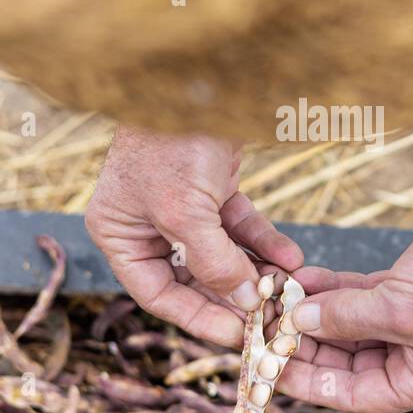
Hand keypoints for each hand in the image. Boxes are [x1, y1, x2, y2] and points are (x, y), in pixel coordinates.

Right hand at [85, 126, 302, 346]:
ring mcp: (179, 204)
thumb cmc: (172, 140)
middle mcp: (145, 221)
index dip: (197, 319)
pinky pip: (239, 226)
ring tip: (287, 288)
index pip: (158, 294)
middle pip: (191, 278)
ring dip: (254, 271)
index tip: (238, 338)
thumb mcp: (188, 212)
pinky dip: (264, 241)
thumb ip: (213, 264)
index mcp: (119, 231)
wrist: (199, 74)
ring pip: (221, 253)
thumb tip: (244, 303)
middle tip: (270, 318)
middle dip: (232, 296)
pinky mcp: (211, 186)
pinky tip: (292, 258)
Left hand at [278, 138, 412, 412]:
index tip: (268, 369)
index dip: (309, 384)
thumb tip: (297, 325)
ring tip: (275, 299)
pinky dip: (333, 288)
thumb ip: (345, 318)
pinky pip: (360, 296)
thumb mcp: (401, 306)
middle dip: (306, 343)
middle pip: (348, 361)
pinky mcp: (411, 285)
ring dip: (314, 312)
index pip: (354, 395)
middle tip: (263, 331)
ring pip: (351, 325)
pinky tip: (301, 277)